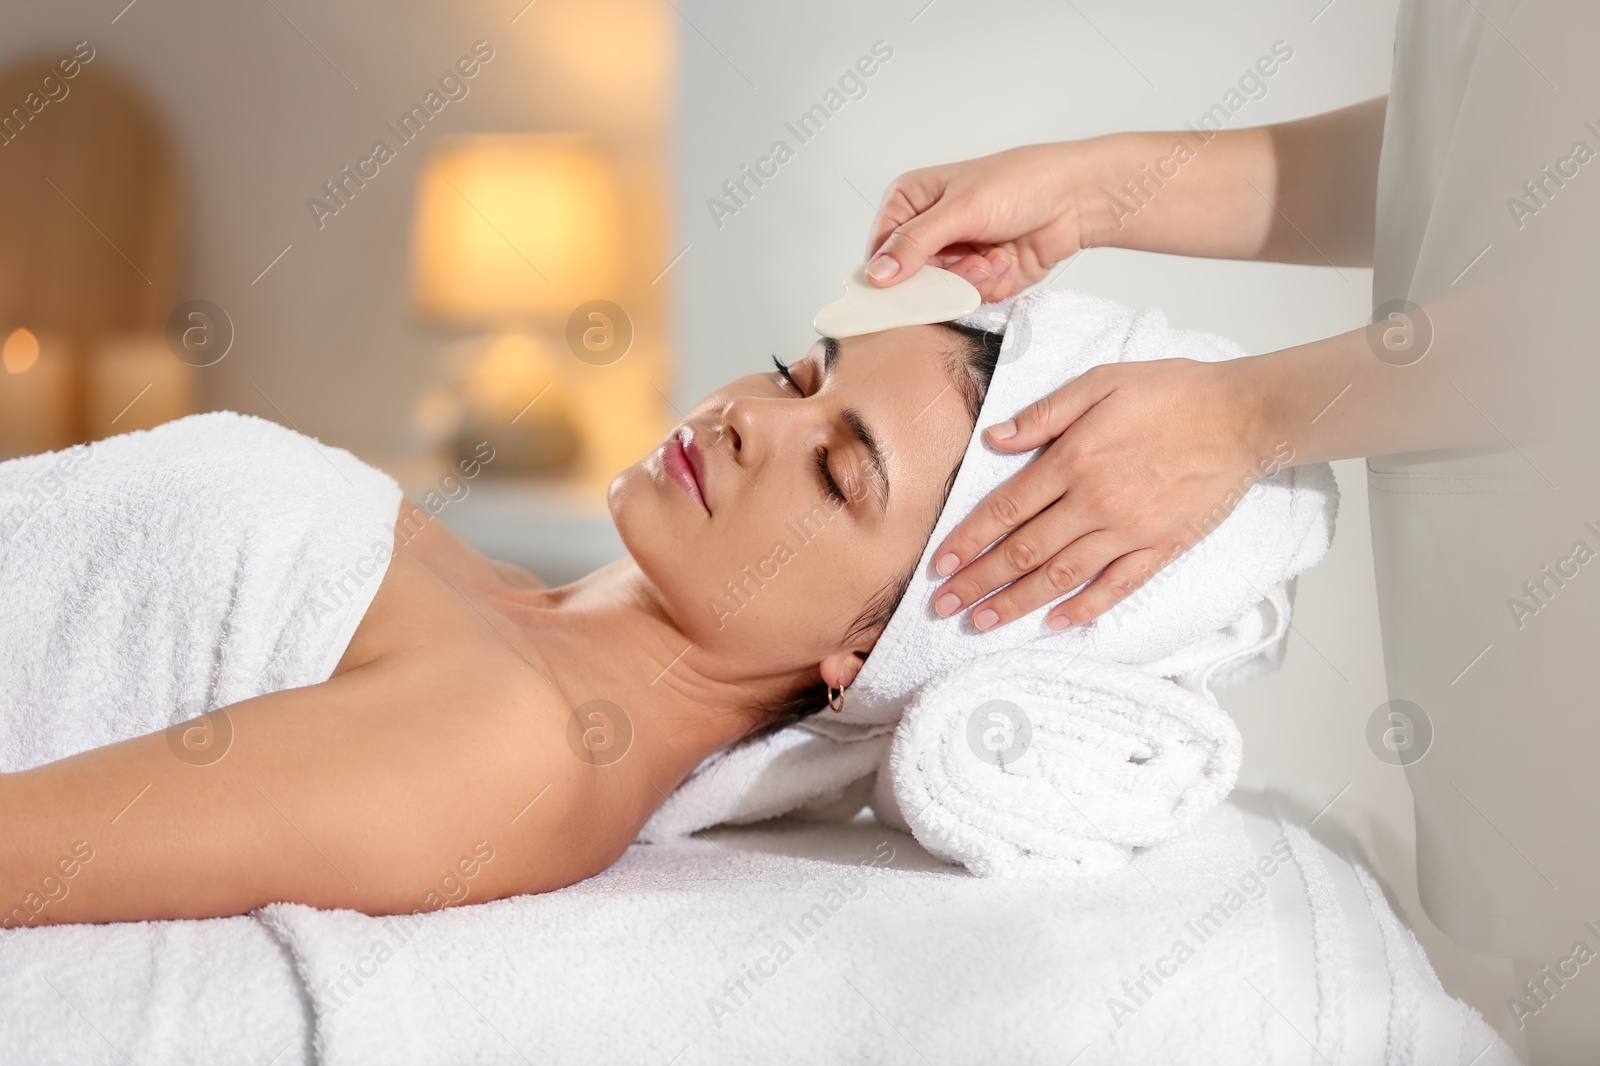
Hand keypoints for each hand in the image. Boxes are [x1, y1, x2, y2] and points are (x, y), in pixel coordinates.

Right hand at [864, 143, 1093, 301]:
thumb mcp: (960, 208)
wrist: (1075, 198)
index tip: (908, 289)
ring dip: (973, 281)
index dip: (890, 275)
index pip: (879, 251)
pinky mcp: (977, 278)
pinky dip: (991, 286)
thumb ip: (915, 243)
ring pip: (942, 295)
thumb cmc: (1021, 183)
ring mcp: (953, 256)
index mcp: (909, 202)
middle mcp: (927, 231)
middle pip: (910, 281)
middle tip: (972, 260)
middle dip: (945, 277)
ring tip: (995, 255)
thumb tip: (877, 274)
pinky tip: (1007, 261)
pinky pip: (970, 300)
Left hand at [929, 357, 1285, 629]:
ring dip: (1016, 603)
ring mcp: (1130, 531)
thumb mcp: (1101, 382)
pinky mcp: (1162, 548)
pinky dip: (1083, 609)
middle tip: (943, 607)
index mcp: (1074, 460)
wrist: (1244, 415)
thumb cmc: (1172, 392)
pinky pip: (1116, 587)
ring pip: (1060, 576)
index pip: (1005, 510)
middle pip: (1023, 552)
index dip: (968, 540)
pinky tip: (1055, 623)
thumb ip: (1045, 413)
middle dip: (978, 582)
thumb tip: (996, 438)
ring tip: (981, 623)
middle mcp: (1096, 503)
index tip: (939, 564)